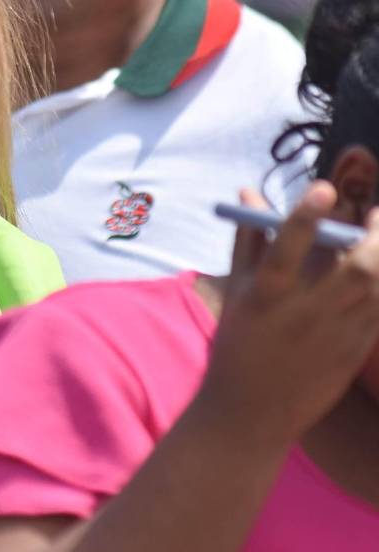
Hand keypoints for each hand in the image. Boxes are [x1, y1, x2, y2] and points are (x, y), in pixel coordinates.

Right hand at [195, 183, 378, 447]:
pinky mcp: (357, 350)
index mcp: (266, 296)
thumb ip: (248, 240)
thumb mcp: (236, 291)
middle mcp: (305, 313)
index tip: (324, 188)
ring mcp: (338, 335)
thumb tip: (250, 192)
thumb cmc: (238, 345)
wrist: (252, 413)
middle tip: (378, 213)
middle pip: (358, 269)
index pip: (287, 248)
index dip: (305, 217)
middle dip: (378, 236)